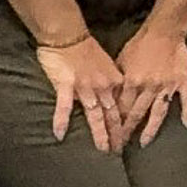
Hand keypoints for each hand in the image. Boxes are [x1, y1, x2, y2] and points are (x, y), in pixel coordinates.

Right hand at [35, 35, 125, 152]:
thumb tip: (114, 98)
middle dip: (116, 135)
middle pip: (112, 115)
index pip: (122, 108)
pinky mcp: (66, 86)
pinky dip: (62, 121)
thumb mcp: (107, 65)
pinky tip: (60, 135)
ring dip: (99, 134)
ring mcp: (85, 88)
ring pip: (94, 115)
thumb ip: (111, 82)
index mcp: (114, 81)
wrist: (68, 35)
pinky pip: (64, 107)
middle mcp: (103, 87)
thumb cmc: (86, 48)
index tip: (127, 138)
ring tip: (103, 149)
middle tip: (119, 151)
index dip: (125, 125)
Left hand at [115, 26, 186, 145]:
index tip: (110, 134)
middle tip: (121, 146)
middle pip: (136, 114)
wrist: (163, 31)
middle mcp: (149, 87)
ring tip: (144, 142)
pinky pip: (186, 99)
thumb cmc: (140, 44)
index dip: (114, 122)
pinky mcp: (182, 82)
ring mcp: (167, 86)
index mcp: (132, 82)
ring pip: (158, 112)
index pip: (121, 107)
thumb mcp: (121, 60)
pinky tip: (186, 124)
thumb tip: (111, 96)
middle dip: (127, 131)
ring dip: (150, 129)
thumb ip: (118, 80)